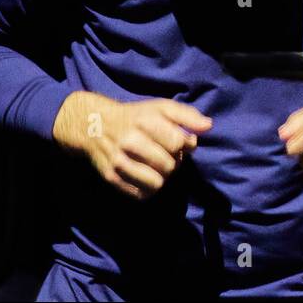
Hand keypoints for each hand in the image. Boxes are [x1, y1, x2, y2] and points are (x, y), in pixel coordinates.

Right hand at [52, 92, 210, 200]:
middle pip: (169, 165)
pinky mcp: (111, 178)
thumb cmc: (135, 117)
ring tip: (158, 168)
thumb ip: (186, 115)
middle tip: (167, 156)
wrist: (94, 126)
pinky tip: (146, 176)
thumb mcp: (160, 107)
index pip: (177, 142)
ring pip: (157, 183)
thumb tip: (208, 126)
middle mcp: (130, 141)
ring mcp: (119, 162)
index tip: (180, 142)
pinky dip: (149, 189)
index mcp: (144, 121)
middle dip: (174, 162)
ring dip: (163, 178)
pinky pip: (141, 195)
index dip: (185, 145)